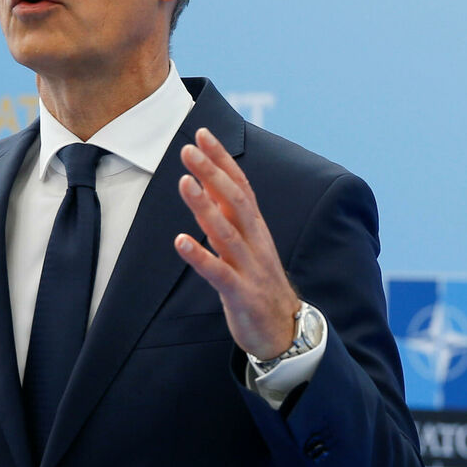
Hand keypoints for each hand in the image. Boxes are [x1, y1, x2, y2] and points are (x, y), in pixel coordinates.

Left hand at [174, 128, 298, 359]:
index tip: (202, 134)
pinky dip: (200, 256)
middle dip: (212, 172)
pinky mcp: (241, 294)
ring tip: (184, 182)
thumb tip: (206, 183)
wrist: (285, 331)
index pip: (240, 185)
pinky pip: (219, 273)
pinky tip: (180, 242)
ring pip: (226, 231)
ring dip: (204, 206)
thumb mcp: (245, 245)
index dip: (222, 159)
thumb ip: (226, 216)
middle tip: (189, 148)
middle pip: (235, 200)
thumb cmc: (258, 283)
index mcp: (255, 228)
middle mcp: (254, 241)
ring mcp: (249, 267)